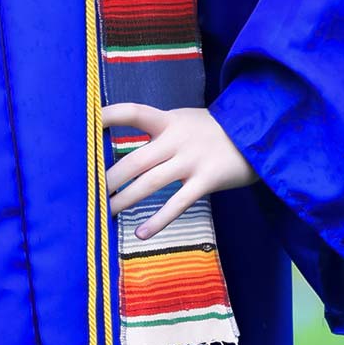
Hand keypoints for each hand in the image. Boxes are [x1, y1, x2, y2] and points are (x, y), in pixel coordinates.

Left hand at [102, 104, 256, 240]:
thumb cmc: (214, 130)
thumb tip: (122, 143)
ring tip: (105, 211)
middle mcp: (177, 138)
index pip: (132, 112)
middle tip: (87, 191)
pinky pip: (178, 204)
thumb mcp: (185, 120)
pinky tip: (140, 233)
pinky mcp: (207, 181)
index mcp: (168, 120)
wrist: (259, 134)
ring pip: (151, 183)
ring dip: (125, 199)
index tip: (84, 124)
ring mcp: (192, 160)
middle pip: (135, 159)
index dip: (108, 116)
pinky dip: (158, 220)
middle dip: (109, 177)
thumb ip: (158, 129)